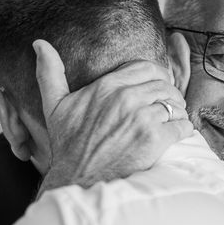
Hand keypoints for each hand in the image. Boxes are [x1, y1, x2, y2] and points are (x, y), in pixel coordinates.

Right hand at [34, 39, 193, 192]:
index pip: (147, 67)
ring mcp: (141, 119)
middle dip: (170, 94)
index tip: (157, 87)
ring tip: (173, 119)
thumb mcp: (54, 106)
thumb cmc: (68, 146)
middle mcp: (126, 98)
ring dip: (178, 111)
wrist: (78, 181)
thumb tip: (39, 43)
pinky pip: (182, 126)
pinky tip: (177, 134)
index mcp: (106, 86)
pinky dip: (184, 129)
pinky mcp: (154, 140)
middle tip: (169, 105)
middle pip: (164, 84)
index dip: (157, 76)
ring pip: (175, 103)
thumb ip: (50, 73)